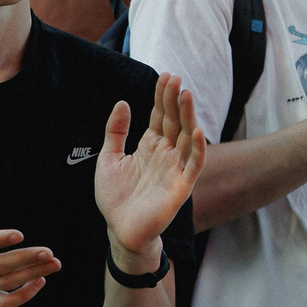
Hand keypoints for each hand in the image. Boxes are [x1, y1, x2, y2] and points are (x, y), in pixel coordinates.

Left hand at [94, 74, 205, 263]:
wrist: (119, 230)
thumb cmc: (115, 197)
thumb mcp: (108, 159)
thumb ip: (115, 132)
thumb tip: (122, 103)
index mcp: (150, 146)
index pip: (161, 116)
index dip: (163, 97)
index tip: (165, 76)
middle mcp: (166, 154)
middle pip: (175, 122)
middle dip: (175, 100)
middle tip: (176, 78)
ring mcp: (175, 169)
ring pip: (187, 138)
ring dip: (188, 116)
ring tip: (185, 94)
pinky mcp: (181, 187)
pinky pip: (194, 165)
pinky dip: (198, 148)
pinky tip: (197, 130)